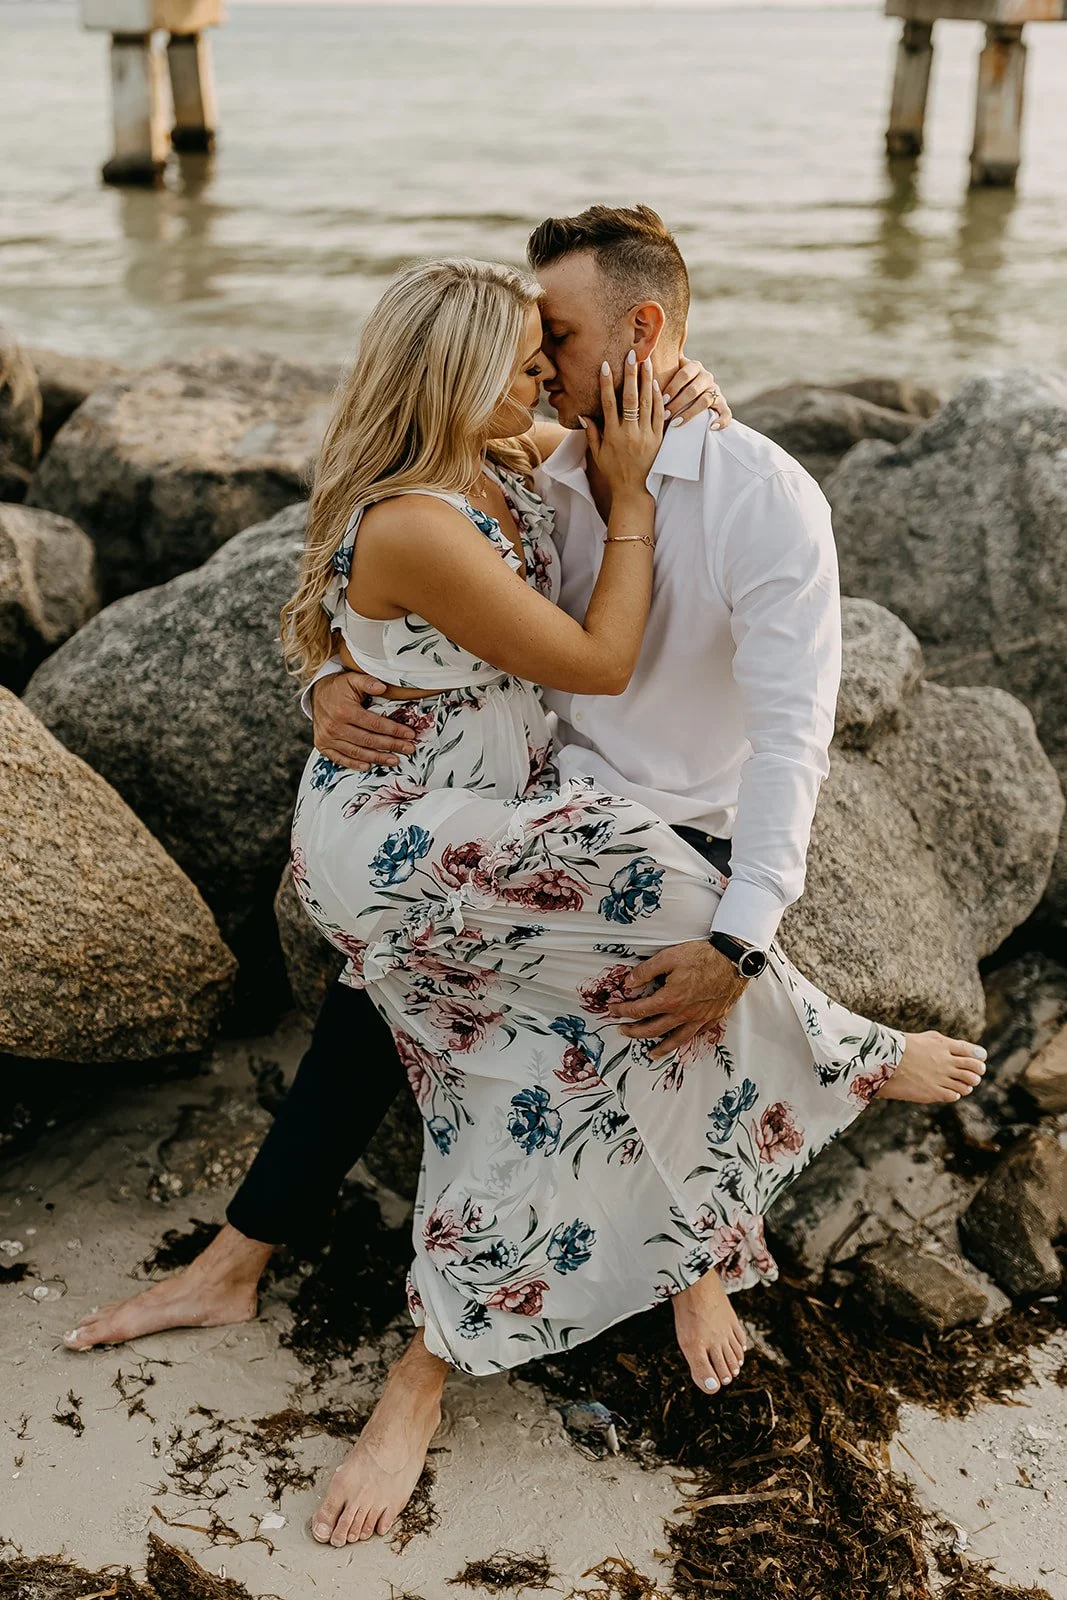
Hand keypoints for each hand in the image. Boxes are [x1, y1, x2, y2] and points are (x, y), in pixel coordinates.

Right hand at [311, 670, 416, 770]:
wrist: (316, 694)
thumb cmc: (339, 687)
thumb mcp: (353, 679)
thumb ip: (368, 682)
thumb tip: (382, 687)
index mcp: (344, 710)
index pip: (375, 724)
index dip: (394, 730)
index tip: (409, 734)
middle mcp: (334, 726)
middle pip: (368, 740)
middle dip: (392, 745)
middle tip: (408, 748)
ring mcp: (327, 738)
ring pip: (357, 752)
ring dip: (378, 758)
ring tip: (395, 760)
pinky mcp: (323, 745)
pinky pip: (340, 758)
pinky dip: (355, 764)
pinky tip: (368, 766)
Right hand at [581, 352, 664, 497]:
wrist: (634, 490)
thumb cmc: (614, 471)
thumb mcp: (598, 454)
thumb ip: (591, 433)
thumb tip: (583, 414)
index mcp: (612, 435)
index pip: (609, 403)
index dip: (606, 383)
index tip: (606, 365)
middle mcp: (629, 433)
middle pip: (630, 398)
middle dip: (630, 375)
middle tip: (631, 355)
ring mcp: (646, 435)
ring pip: (647, 402)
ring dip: (646, 380)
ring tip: (646, 362)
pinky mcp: (658, 438)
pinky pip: (659, 414)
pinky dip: (658, 398)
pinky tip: (656, 384)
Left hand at [607, 940, 746, 1058]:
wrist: (734, 960)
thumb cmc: (704, 956)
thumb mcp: (669, 957)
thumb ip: (646, 971)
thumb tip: (628, 982)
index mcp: (670, 999)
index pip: (639, 1010)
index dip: (623, 1011)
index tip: (613, 1010)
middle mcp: (683, 1014)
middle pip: (653, 1029)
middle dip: (634, 1032)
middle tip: (622, 1031)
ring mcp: (699, 1018)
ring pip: (676, 1039)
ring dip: (661, 1048)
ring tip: (651, 1054)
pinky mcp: (713, 1018)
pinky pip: (696, 1035)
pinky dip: (684, 1041)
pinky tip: (680, 1041)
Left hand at [663, 360, 731, 431]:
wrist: (691, 394)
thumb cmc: (673, 386)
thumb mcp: (668, 375)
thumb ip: (658, 370)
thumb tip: (638, 361)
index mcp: (694, 366)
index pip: (685, 373)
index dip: (673, 386)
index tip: (661, 398)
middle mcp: (707, 377)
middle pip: (694, 389)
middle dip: (678, 403)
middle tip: (664, 414)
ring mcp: (716, 391)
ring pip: (705, 401)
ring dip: (690, 413)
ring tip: (676, 423)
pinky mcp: (723, 406)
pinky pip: (726, 413)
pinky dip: (721, 421)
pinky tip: (711, 427)